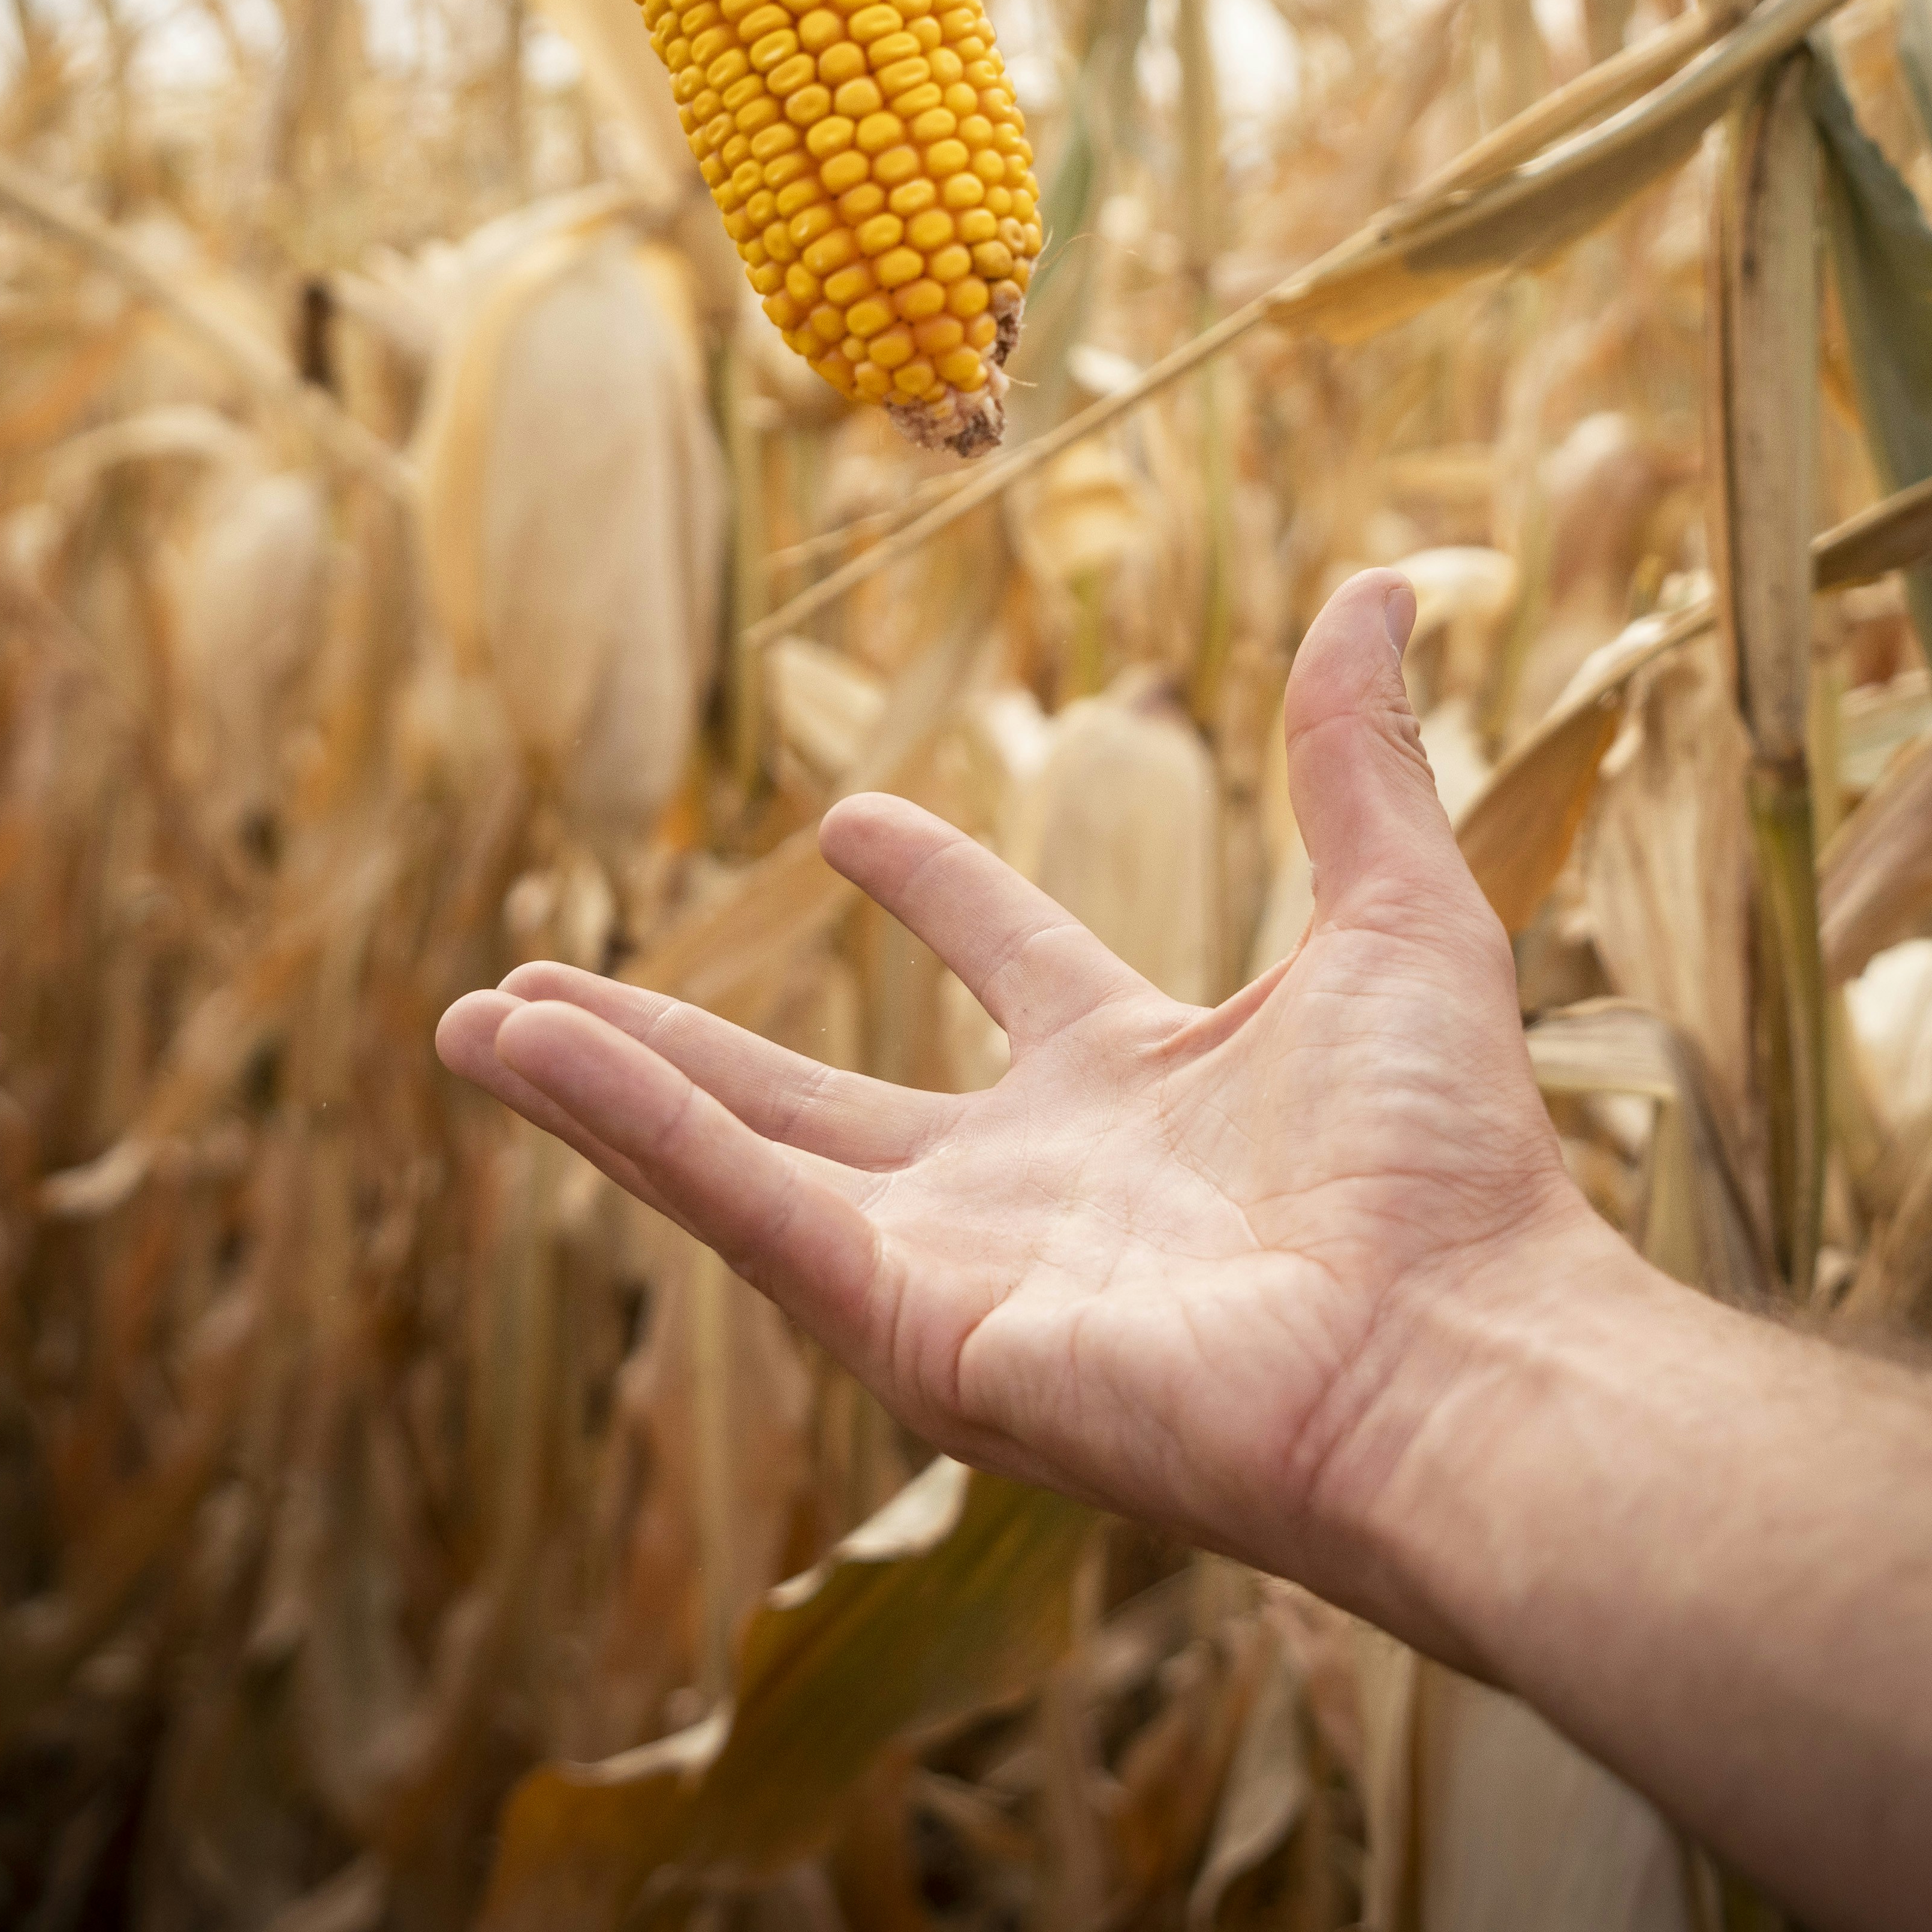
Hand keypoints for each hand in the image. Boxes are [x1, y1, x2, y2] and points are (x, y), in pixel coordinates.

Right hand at [435, 570, 1606, 1639]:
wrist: (1458, 1351)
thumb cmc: (1445, 1158)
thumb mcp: (1399, 910)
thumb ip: (1356, 755)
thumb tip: (1384, 580)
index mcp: (1135, 1080)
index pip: (1006, 962)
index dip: (932, 885)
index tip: (848, 824)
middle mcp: (1029, 1184)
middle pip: (811, 1090)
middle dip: (679, 1037)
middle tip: (551, 974)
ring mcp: (957, 1267)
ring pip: (735, 1155)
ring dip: (601, 1089)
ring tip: (473, 1019)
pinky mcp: (911, 1333)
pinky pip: (742, 1206)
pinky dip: (629, 1132)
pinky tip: (521, 1053)